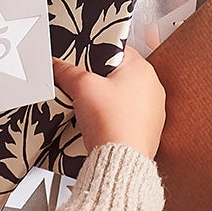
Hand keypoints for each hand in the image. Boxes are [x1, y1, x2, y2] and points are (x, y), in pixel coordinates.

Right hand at [53, 46, 165, 160]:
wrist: (120, 161)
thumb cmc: (111, 124)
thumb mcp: (82, 87)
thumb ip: (67, 71)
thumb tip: (57, 65)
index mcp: (142, 69)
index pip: (116, 49)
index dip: (96, 53)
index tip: (83, 60)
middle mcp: (153, 87)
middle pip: (120, 73)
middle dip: (101, 79)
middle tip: (84, 84)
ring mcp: (153, 110)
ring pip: (124, 95)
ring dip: (109, 99)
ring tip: (91, 106)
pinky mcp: (149, 129)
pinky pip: (128, 115)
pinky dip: (115, 117)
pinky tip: (101, 123)